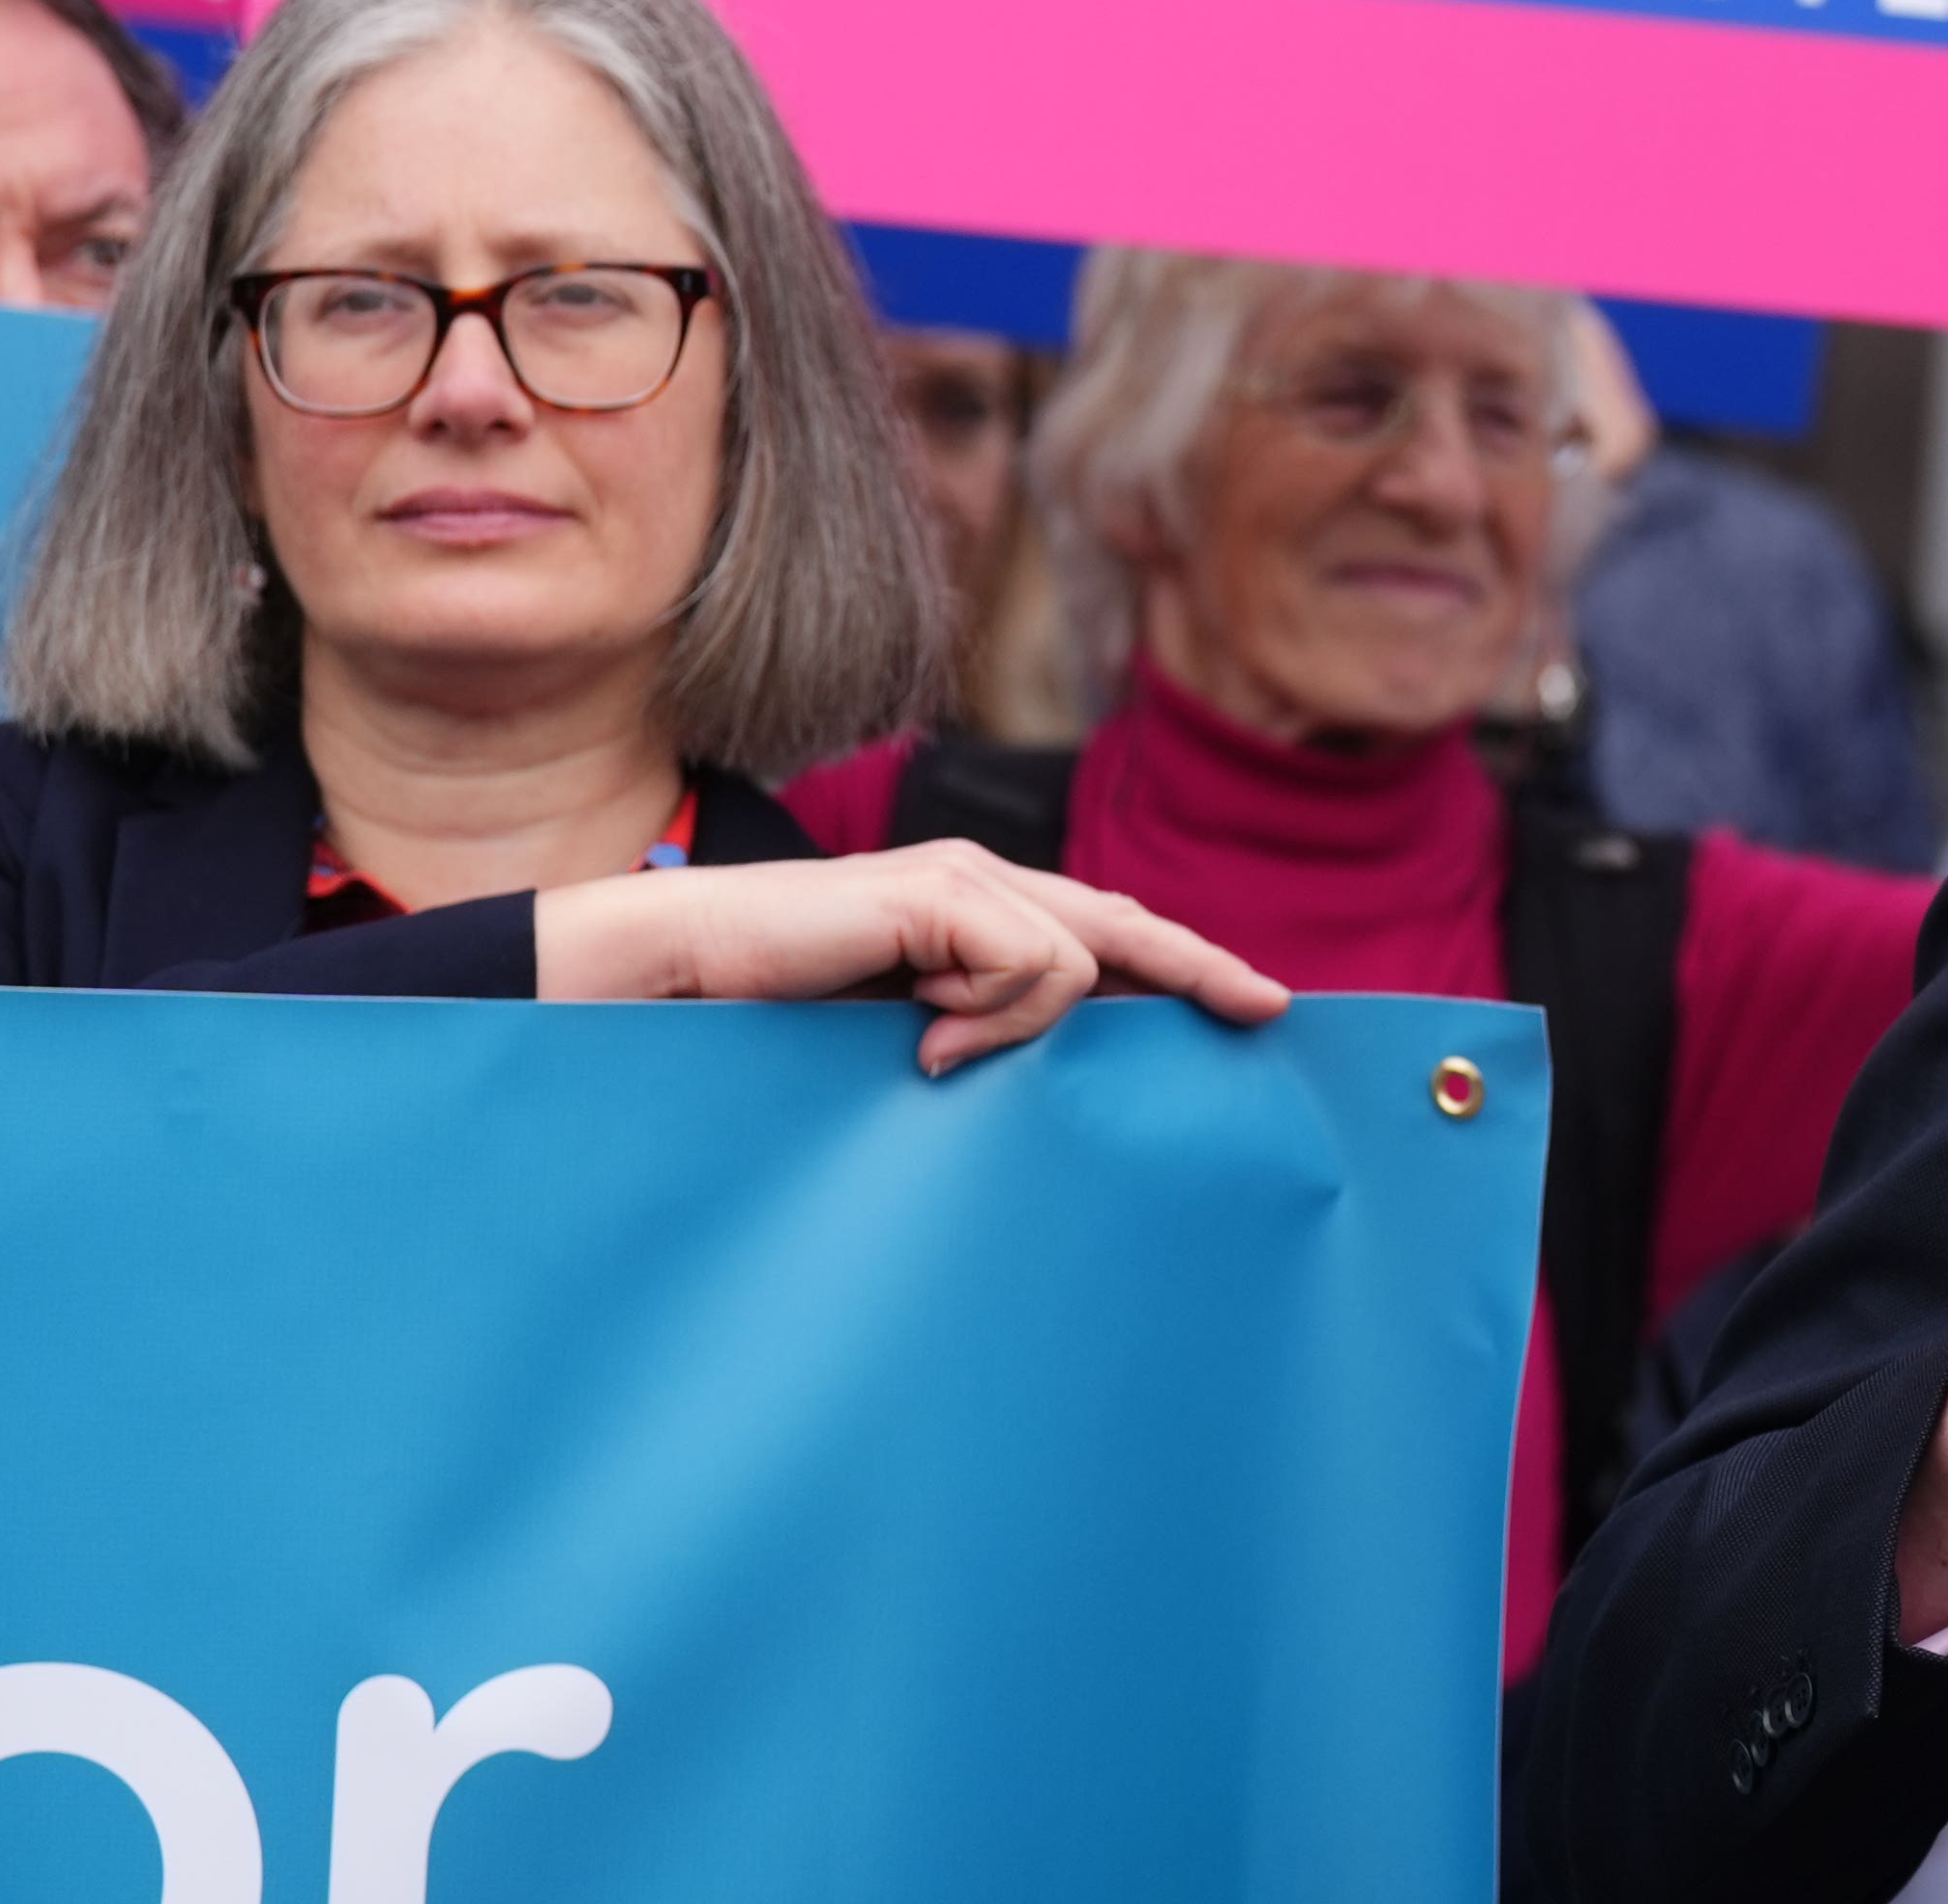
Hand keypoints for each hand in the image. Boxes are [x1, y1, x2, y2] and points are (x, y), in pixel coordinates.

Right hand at [532, 840, 1288, 1073]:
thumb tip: (1053, 1068)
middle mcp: (983, 882)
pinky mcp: (941, 894)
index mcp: (977, 912)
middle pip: (1125, 923)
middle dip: (1198, 966)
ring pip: (1082, 953)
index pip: (1105, 933)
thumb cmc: (777, 1012)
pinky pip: (1034, 967)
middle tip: (1268, 1009)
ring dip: (1023, 1025)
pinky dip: (994, 1014)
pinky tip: (925, 1035)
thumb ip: (975, 1034)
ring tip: (934, 1052)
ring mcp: (963, 880)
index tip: (1258, 1004)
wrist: (679, 975)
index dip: (1183, 963)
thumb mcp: (903, 1031)